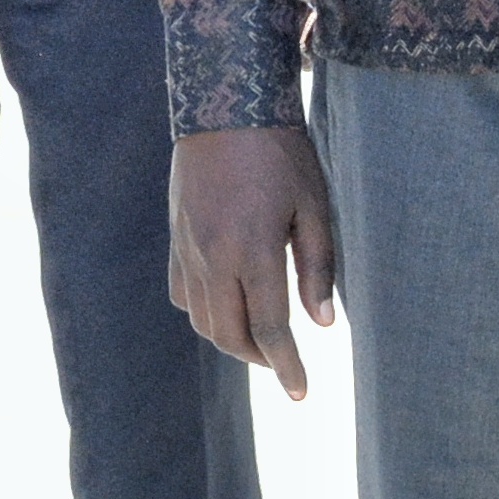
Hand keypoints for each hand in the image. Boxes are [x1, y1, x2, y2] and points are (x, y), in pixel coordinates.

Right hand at [170, 126, 338, 397]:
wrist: (225, 106)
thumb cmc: (281, 153)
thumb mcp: (315, 206)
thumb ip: (318, 267)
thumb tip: (322, 324)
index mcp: (253, 251)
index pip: (270, 329)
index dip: (287, 366)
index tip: (301, 392)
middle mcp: (213, 257)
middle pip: (230, 334)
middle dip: (259, 358)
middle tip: (284, 362)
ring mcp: (188, 249)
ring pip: (202, 320)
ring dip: (230, 339)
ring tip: (259, 338)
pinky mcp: (175, 238)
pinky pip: (182, 294)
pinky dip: (204, 312)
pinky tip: (226, 305)